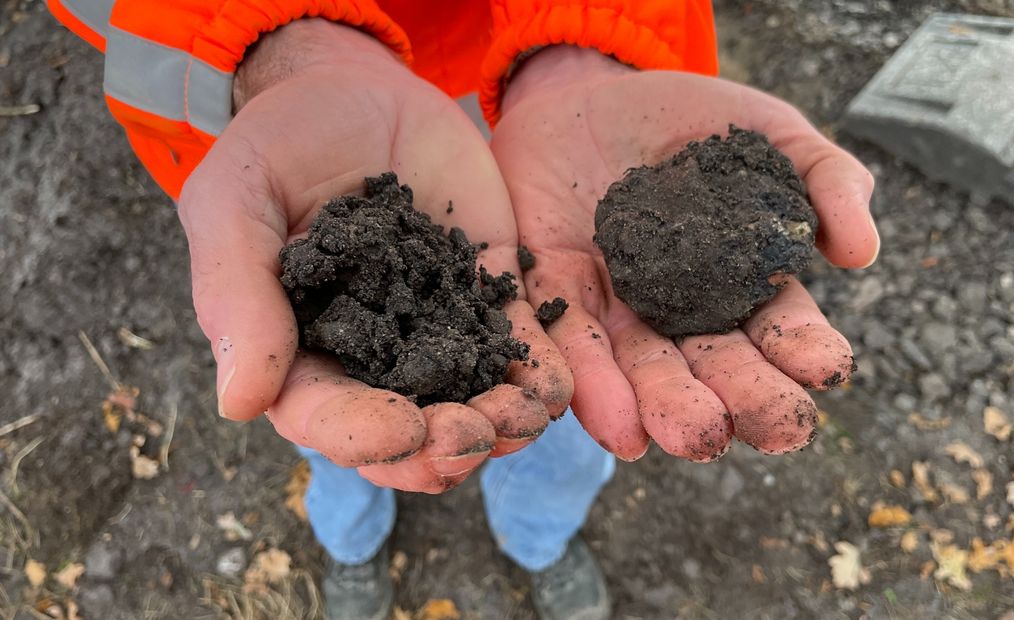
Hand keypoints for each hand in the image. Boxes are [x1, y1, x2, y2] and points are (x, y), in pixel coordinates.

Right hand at [178, 20, 571, 492]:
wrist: (350, 88)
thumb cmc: (274, 146)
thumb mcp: (236, 204)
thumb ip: (237, 295)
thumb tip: (240, 405)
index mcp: (298, 350)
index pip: (325, 415)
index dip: (363, 434)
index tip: (404, 429)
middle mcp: (370, 356)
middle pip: (405, 431)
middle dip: (443, 445)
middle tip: (477, 434)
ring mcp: (434, 328)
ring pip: (468, 401)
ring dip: (500, 422)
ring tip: (525, 416)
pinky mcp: (487, 294)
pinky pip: (516, 344)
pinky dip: (538, 372)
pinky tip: (556, 387)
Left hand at [491, 47, 878, 461]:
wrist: (587, 89)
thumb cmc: (688, 120)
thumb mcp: (768, 133)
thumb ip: (824, 178)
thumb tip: (862, 252)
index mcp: (739, 284)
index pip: (777, 328)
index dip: (803, 348)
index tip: (828, 369)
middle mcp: (678, 313)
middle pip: (714, 366)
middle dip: (746, 398)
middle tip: (778, 428)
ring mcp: (616, 306)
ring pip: (643, 366)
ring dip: (669, 405)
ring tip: (695, 437)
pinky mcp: (553, 290)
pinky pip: (569, 338)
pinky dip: (591, 383)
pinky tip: (619, 426)